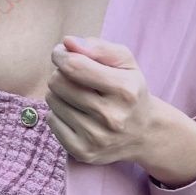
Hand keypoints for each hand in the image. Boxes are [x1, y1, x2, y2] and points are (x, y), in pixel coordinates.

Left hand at [45, 35, 153, 164]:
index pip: (75, 67)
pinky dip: (58, 113)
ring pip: (53, 101)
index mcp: (125, 90)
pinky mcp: (82, 152)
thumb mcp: (125, 62)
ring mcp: (96, 138)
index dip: (61, 55)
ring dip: (59, 93)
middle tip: (72, 77)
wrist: (144, 133)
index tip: (61, 53)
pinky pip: (51, 121)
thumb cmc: (129, 90)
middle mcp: (112, 117)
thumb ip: (98, 47)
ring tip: (77, 96)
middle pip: (59, 83)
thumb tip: (68, 43)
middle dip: (60, 74)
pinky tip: (75, 113)